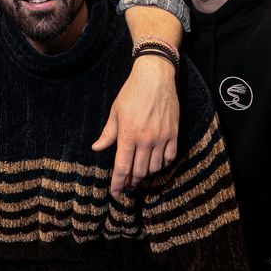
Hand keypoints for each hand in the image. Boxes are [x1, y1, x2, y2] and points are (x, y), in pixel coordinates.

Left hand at [93, 54, 178, 196]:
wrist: (155, 77)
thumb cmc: (131, 93)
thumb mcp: (115, 112)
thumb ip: (108, 134)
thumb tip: (97, 148)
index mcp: (128, 135)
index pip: (122, 168)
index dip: (117, 184)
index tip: (115, 193)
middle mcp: (146, 140)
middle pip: (139, 172)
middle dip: (131, 182)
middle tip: (127, 184)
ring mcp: (162, 138)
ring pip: (154, 168)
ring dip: (146, 174)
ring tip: (140, 173)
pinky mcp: (174, 134)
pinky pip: (169, 158)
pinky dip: (162, 165)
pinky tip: (156, 163)